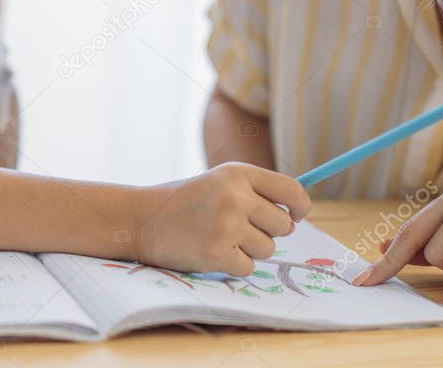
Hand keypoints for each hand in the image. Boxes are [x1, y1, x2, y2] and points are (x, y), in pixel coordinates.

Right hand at [134, 162, 311, 275]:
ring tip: (219, 237)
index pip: (291, 190)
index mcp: (238, 174)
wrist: (141, 218)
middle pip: (283, 225)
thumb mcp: (219, 182)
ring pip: (267, 249)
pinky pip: (248, 267)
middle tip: (240, 229)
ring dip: (249, 249)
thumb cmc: (185, 202)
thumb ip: (255, 192)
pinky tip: (209, 250)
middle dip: (268, 232)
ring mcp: (226, 225)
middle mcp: (235, 196)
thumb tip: (296, 215)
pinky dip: (232, 264)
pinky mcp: (216, 253)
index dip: (301, 206)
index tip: (297, 216)